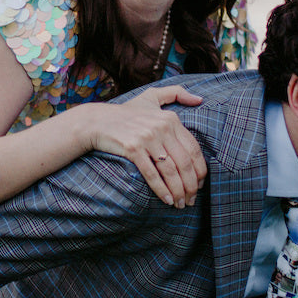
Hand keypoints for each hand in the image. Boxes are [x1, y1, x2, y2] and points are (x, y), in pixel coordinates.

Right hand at [89, 86, 206, 207]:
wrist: (97, 120)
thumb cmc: (126, 112)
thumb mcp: (152, 96)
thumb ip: (176, 93)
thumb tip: (200, 100)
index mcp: (171, 118)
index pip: (193, 149)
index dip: (200, 171)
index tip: (200, 184)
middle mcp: (162, 127)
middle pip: (184, 163)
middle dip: (191, 186)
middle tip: (191, 200)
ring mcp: (147, 138)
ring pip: (170, 171)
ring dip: (178, 191)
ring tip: (180, 204)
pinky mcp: (133, 148)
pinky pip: (152, 174)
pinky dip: (161, 189)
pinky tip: (166, 200)